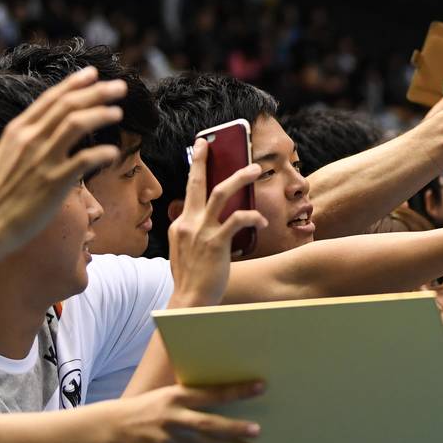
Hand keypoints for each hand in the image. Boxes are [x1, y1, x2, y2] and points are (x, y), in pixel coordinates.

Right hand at [0, 66, 124, 256]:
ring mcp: (42, 160)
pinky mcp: (54, 183)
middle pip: (68, 105)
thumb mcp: (9, 154)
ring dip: (101, 114)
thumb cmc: (1, 192)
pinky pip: (84, 161)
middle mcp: (30, 139)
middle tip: (120, 86)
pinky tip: (114, 151)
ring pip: (76, 124)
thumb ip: (30, 137)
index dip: (75, 83)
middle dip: (97, 92)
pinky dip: (102, 152)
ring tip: (118, 112)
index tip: (94, 73)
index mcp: (18, 130)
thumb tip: (50, 125)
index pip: (51, 99)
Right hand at [113, 382, 263, 442]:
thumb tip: (231, 396)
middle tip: (258, 430)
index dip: (237, 391)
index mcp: (176, 396)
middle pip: (209, 425)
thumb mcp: (170, 394)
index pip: (212, 393)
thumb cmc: (153, 406)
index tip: (261, 387)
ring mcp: (168, 441)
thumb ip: (195, 396)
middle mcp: (172, 418)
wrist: (116, 428)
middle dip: (235, 428)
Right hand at [167, 138, 267, 306]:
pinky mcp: (216, 243)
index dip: (196, 169)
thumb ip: (195, 232)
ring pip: (220, 193)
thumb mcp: (186, 250)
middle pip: (198, 183)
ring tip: (255, 169)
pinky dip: (251, 215)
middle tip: (213, 142)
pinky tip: (262, 219)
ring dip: (239, 178)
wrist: (190, 300)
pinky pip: (237, 220)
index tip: (201, 150)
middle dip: (204, 160)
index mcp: (180, 224)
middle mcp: (188, 223)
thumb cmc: (193, 277)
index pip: (190, 191)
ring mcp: (201, 232)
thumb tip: (212, 218)